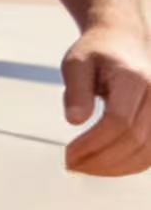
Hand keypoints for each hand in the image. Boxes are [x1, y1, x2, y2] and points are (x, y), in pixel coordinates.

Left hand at [60, 21, 150, 175]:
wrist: (124, 40)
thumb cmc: (95, 52)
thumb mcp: (76, 62)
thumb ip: (76, 90)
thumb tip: (74, 121)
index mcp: (133, 78)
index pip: (118, 121)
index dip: (93, 143)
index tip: (67, 154)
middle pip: (134, 140)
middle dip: (101, 160)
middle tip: (71, 165)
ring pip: (148, 152)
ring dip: (115, 168)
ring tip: (84, 168)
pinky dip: (129, 165)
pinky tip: (104, 166)